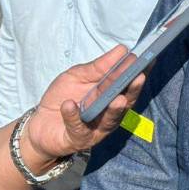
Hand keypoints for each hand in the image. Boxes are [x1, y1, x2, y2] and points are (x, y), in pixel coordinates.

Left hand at [24, 45, 145, 162]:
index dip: (140, 73)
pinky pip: (77, 127)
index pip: (129, 84)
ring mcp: (96, 129)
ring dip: (114, 110)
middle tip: (139, 77)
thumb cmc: (63, 98)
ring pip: (109, 120)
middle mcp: (109, 114)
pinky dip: (73, 116)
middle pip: (125, 103)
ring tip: (118, 99)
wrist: (39, 125)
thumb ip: (98, 67)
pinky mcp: (78, 139)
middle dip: (132, 90)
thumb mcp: (78, 76)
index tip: (148, 60)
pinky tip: (69, 105)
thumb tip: (122, 50)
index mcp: (112, 97)